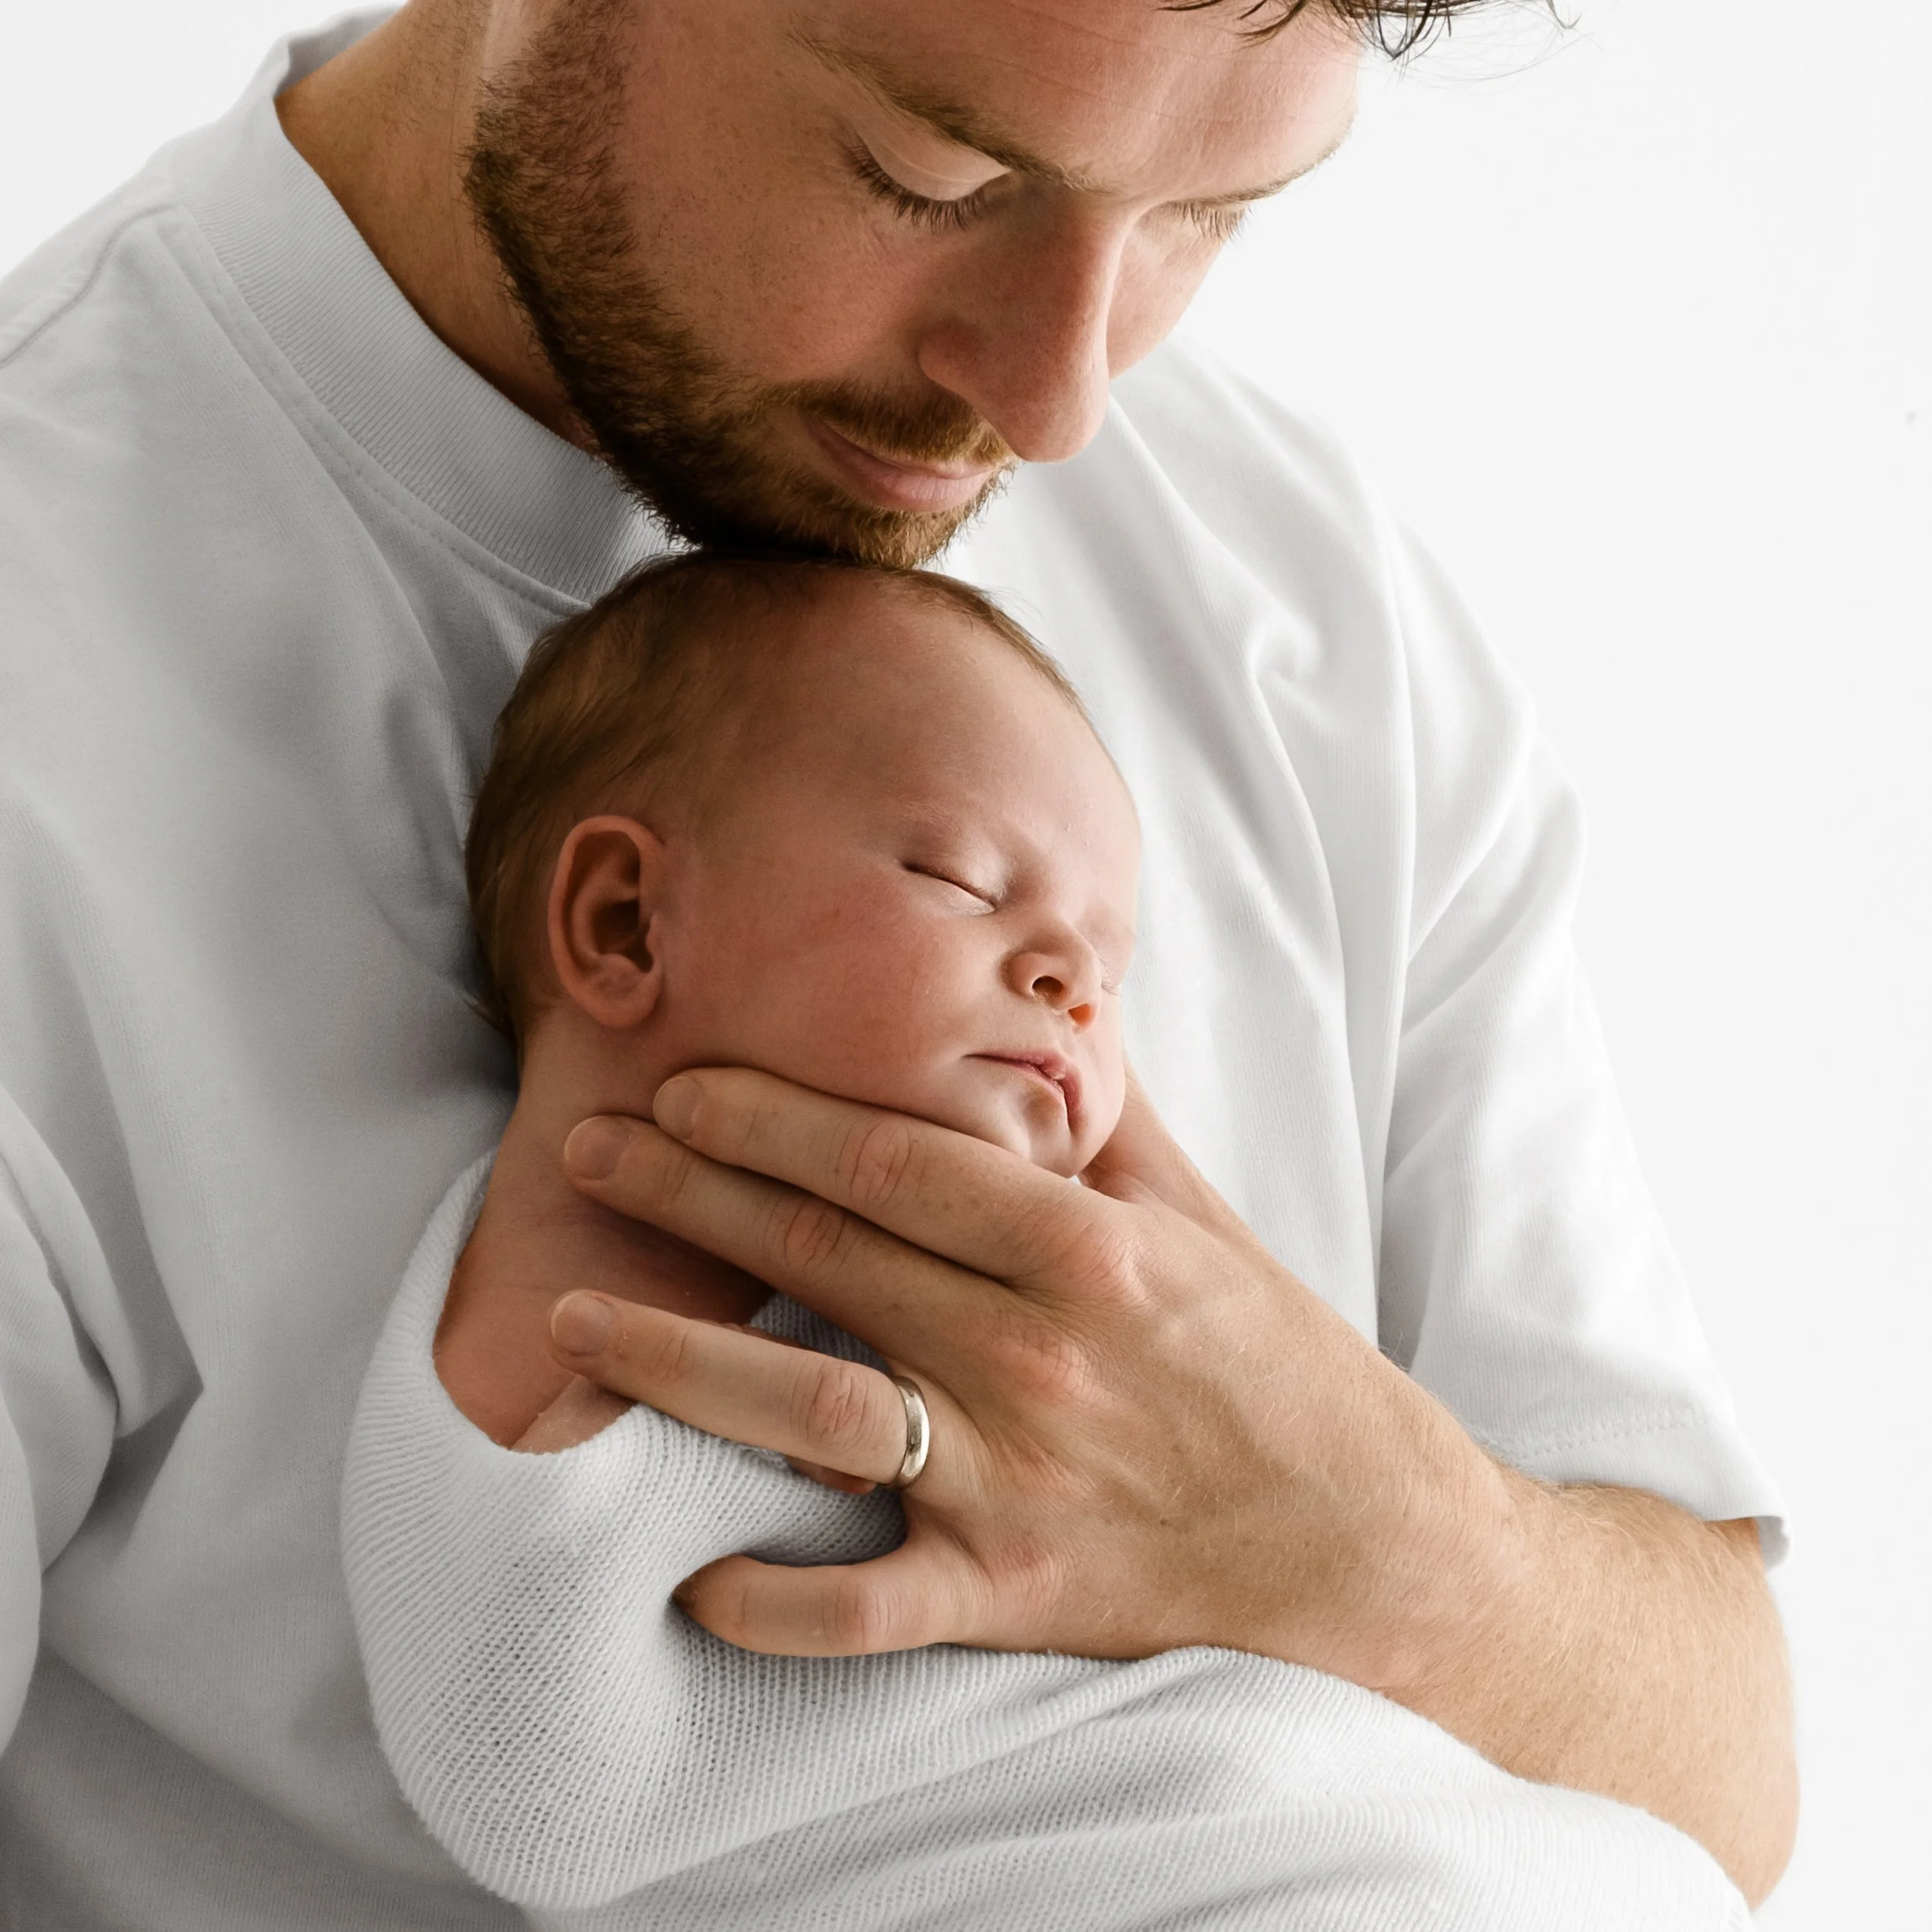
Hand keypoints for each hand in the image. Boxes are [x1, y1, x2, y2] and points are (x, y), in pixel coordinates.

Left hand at [544, 1066, 1516, 1682]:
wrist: (1378, 1547)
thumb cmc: (1282, 1366)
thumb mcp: (1203, 1222)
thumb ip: (1106, 1118)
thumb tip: (1046, 1001)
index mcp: (1089, 1252)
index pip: (896, 1162)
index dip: (775, 1115)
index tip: (684, 1081)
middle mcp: (1044, 1359)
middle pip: (830, 1259)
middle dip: (694, 1190)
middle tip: (589, 1145)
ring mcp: (1022, 1483)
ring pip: (817, 1415)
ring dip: (681, 1360)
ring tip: (574, 1314)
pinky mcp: (1018, 1596)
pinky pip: (871, 1608)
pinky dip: (775, 1599)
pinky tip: (684, 1578)